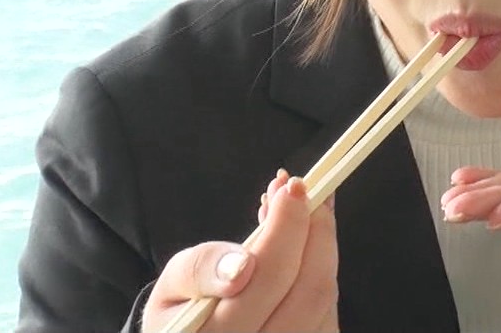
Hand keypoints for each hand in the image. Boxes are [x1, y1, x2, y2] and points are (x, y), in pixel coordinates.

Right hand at [140, 170, 339, 332]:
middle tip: (300, 190)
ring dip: (321, 245)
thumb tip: (244, 260)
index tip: (289, 189)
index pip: (265, 280)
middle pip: (309, 291)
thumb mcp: (172, 287)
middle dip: (315, 229)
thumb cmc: (184, 312)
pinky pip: (328, 311)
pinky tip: (304, 247)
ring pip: (325, 299)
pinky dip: (320, 269)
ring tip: (302, 211)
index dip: (286, 230)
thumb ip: (198, 269)